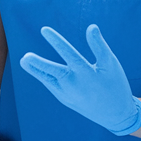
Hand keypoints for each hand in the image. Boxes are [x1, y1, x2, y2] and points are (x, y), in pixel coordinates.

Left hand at [20, 24, 140, 135]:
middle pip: (53, 73)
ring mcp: (67, 95)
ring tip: (24, 60)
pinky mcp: (64, 100)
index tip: (44, 30)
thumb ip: (99, 45)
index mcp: (87, 74)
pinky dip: (43, 76)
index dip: (56, 41)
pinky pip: (51, 86)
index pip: (69, 54)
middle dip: (38, 65)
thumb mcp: (110, 64)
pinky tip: (35, 67)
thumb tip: (91, 27)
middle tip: (25, 57)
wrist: (116, 114)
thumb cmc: (115, 84)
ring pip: (48, 81)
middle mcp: (75, 85)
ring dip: (35, 71)